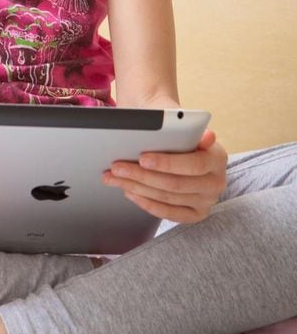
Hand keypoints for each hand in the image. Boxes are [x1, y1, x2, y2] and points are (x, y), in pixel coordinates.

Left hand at [102, 129, 226, 222]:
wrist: (175, 138)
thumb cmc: (173, 128)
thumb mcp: (177, 120)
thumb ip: (186, 125)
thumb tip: (208, 136)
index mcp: (218, 156)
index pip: (194, 164)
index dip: (167, 163)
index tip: (142, 158)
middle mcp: (217, 182)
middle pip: (176, 184)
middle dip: (142, 176)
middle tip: (117, 167)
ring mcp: (207, 201)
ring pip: (168, 198)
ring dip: (137, 188)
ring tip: (115, 178)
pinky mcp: (195, 213)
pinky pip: (169, 214)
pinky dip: (146, 203)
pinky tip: (129, 192)